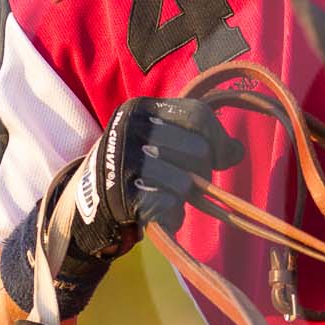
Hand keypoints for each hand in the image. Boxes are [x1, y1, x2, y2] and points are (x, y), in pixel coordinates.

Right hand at [0, 96, 242, 319]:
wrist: (86, 206)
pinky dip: (173, 214)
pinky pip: (172, 206)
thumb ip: (198, 138)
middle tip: (183, 179)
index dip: (218, 140)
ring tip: (166, 194)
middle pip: (199, 150)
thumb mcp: (159, 140)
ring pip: (187, 181)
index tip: (220, 156)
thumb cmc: (133, 170)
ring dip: (184, 195)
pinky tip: (158, 209)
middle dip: (200, 171)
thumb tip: (237, 152)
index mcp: (141, 110)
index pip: (199, 116)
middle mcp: (130, 130)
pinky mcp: (123, 196)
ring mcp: (124, 163)